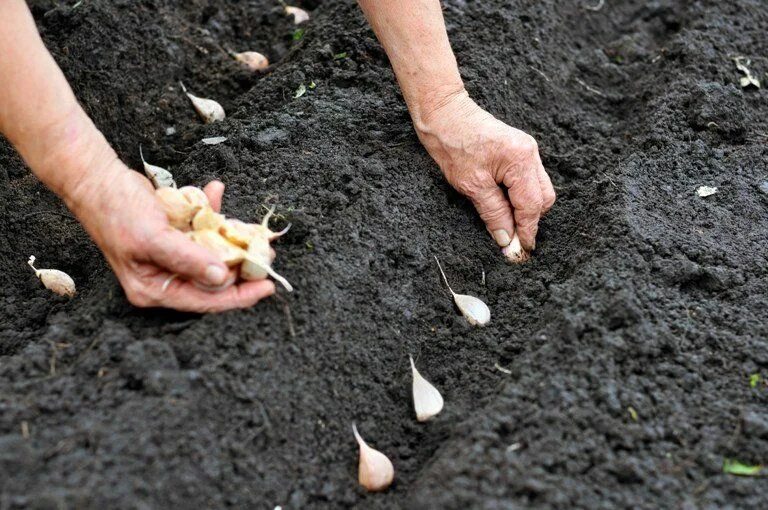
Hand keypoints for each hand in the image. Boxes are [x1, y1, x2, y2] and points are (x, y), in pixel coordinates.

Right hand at [67, 159, 274, 311]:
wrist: (96, 177)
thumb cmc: (117, 211)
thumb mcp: (153, 239)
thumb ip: (189, 260)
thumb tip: (222, 279)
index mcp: (155, 289)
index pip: (205, 301)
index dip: (239, 296)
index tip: (267, 285)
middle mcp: (165, 276)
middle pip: (214, 280)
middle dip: (242, 266)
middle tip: (266, 253)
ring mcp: (172, 255)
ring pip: (213, 254)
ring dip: (233, 239)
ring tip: (255, 231)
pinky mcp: (176, 234)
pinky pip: (203, 230)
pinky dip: (213, 213)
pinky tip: (215, 191)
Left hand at [414, 91, 554, 255]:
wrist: (443, 114)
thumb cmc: (452, 144)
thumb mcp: (471, 185)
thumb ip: (493, 213)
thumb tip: (506, 238)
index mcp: (521, 160)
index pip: (532, 205)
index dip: (527, 230)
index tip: (521, 250)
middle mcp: (530, 153)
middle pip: (543, 198)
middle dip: (530, 220)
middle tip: (512, 240)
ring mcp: (526, 150)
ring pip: (537, 190)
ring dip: (525, 209)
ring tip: (506, 224)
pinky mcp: (518, 151)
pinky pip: (527, 180)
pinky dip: (519, 197)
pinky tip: (504, 206)